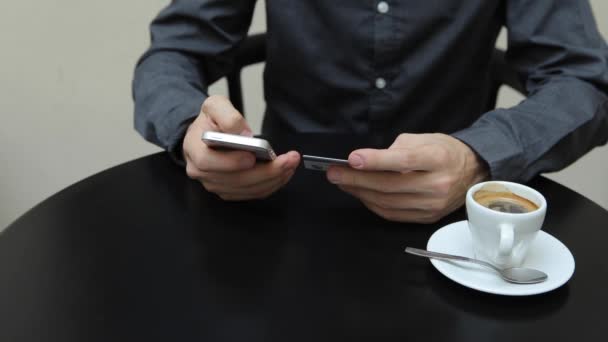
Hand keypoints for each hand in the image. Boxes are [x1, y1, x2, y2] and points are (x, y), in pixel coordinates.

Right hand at [182, 95, 299, 199]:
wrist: (206, 133)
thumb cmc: (210, 121)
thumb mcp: (214, 105)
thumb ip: (227, 115)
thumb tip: (243, 133)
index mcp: (194, 151)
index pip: (208, 162)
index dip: (230, 162)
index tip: (252, 156)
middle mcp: (202, 173)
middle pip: (235, 180)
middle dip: (266, 172)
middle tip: (288, 160)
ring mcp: (216, 185)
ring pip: (247, 189)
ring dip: (273, 179)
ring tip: (291, 164)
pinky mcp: (230, 191)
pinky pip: (253, 193)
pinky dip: (271, 184)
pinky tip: (283, 172)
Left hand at [326, 133, 487, 222]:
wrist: (472, 172)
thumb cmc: (444, 152)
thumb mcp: (424, 139)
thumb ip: (396, 149)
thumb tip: (367, 162)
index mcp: (438, 159)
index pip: (403, 161)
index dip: (376, 161)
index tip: (352, 159)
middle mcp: (437, 185)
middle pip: (389, 186)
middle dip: (356, 180)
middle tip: (334, 173)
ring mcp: (432, 205)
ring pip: (387, 202)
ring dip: (360, 193)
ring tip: (342, 182)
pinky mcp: (427, 218)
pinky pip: (392, 214)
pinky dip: (372, 204)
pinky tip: (360, 193)